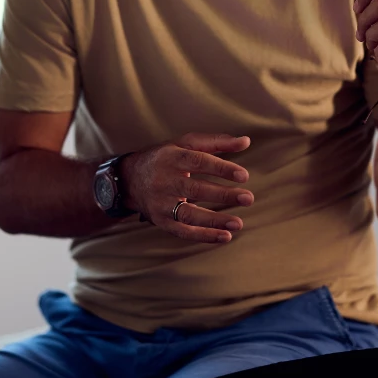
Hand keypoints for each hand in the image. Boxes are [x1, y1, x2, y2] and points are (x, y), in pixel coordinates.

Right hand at [121, 133, 253, 244]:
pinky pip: (183, 231)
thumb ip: (217, 142)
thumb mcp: (186, 143)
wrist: (128, 178)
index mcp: (173, 158)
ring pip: (189, 214)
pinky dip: (204, 236)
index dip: (221, 168)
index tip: (243, 175)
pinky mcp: (161, 220)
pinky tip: (225, 236)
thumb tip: (246, 141)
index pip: (199, 162)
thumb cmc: (165, 158)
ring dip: (214, 220)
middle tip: (248, 198)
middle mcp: (165, 180)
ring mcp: (161, 203)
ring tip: (238, 223)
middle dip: (223, 195)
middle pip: (196, 189)